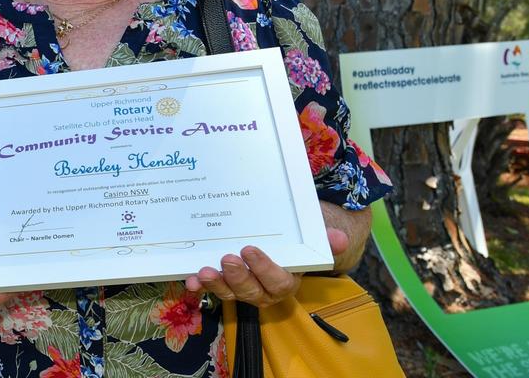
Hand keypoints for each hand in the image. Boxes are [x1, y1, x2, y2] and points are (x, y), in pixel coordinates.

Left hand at [182, 201, 369, 304]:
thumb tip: (339, 239)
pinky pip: (212, 288)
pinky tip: (189, 280)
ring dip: (215, 285)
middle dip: (237, 277)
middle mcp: (264, 291)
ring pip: (229, 293)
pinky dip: (200, 286)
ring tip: (202, 273)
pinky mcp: (225, 284)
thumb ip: (325, 239)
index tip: (249, 250)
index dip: (263, 269)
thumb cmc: (297, 241)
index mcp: (286, 281)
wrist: (283, 242)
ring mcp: (242, 289)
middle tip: (226, 259)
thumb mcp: (312, 236)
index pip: (277, 281)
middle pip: (250, 291)